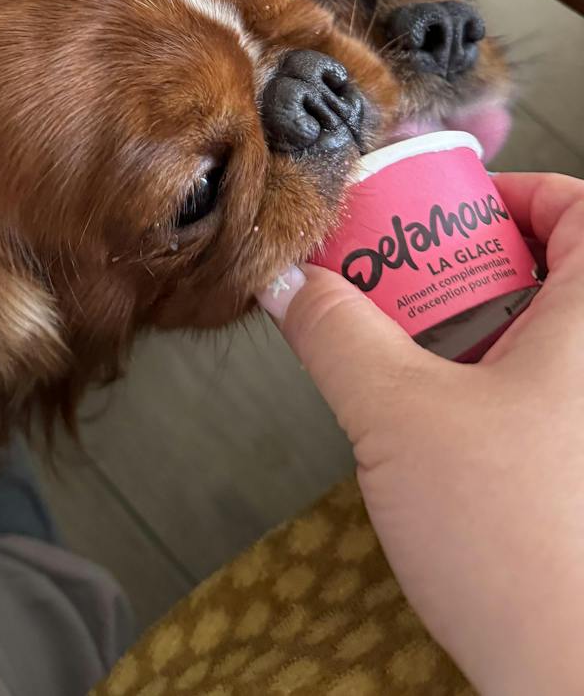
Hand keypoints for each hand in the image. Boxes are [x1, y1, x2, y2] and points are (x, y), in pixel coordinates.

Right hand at [260, 173, 583, 695]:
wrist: (578, 684)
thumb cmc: (520, 540)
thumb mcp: (398, 415)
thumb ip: (336, 333)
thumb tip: (287, 281)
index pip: (580, 208)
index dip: (513, 194)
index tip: (442, 214)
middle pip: (560, 273)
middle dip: (475, 268)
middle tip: (407, 288)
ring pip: (554, 344)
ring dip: (484, 337)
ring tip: (414, 363)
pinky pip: (554, 406)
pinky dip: (504, 397)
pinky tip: (447, 438)